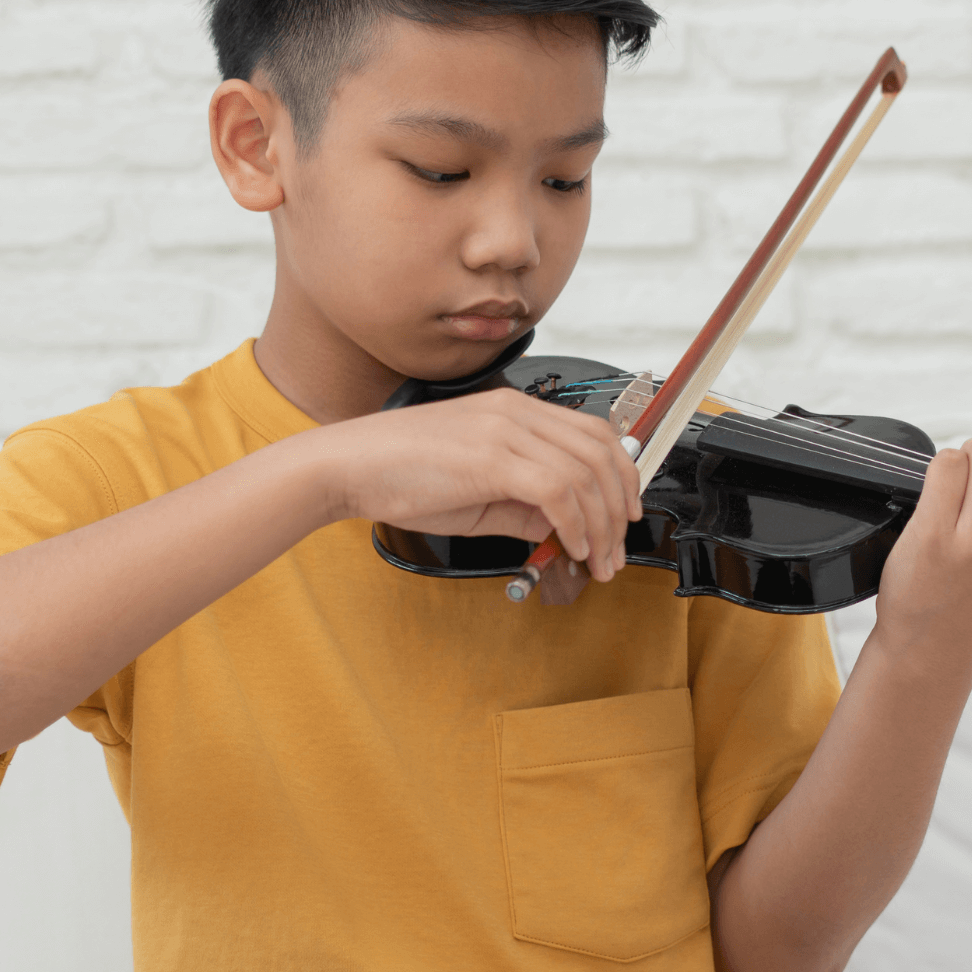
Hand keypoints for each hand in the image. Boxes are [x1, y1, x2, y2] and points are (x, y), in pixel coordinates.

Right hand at [322, 389, 642, 581]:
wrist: (347, 467)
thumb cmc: (399, 474)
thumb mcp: (475, 492)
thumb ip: (522, 506)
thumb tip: (560, 528)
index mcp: (514, 410)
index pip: (593, 434)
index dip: (620, 476)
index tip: (623, 514)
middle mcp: (516, 412)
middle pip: (601, 453)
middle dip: (619, 507)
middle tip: (617, 548)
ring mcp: (504, 431)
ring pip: (585, 474)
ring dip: (601, 526)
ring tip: (598, 561)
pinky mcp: (491, 458)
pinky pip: (557, 492)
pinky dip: (575, 525)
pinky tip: (571, 548)